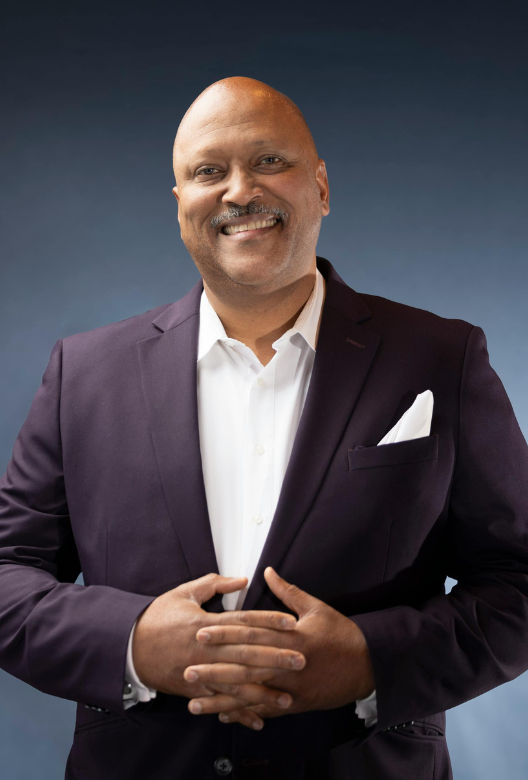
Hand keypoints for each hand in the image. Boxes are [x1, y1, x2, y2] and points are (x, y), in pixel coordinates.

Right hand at [132, 573, 305, 712]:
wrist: (128, 647)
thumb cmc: (156, 618)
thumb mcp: (183, 593)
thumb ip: (214, 585)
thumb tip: (241, 579)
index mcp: (206, 624)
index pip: (244, 622)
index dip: (269, 621)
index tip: (291, 623)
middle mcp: (206, 649)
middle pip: (247, 654)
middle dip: (276, 657)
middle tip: (301, 659)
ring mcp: (200, 672)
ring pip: (237, 684)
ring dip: (264, 691)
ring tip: (287, 696)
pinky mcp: (195, 689)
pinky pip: (221, 702)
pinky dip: (239, 713)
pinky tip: (259, 719)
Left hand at [184, 567, 374, 729]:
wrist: (367, 665)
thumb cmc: (341, 634)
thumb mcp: (316, 607)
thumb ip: (287, 592)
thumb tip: (267, 572)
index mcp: (290, 636)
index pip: (250, 633)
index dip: (224, 632)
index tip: (200, 632)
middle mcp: (286, 662)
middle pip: (244, 666)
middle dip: (214, 670)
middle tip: (188, 670)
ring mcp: (290, 687)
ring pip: (250, 694)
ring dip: (221, 699)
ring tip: (195, 702)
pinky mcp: (295, 704)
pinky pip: (265, 710)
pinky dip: (243, 713)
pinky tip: (223, 715)